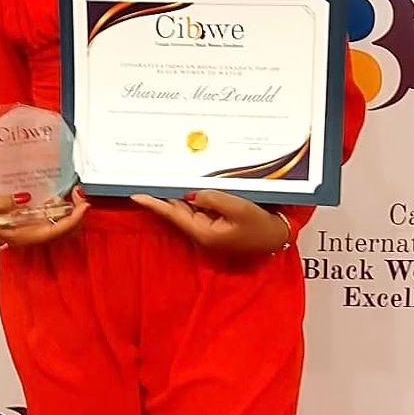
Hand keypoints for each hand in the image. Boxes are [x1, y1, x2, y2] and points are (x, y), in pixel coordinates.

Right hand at [0, 189, 88, 248]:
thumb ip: (1, 203)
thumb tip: (23, 198)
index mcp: (23, 236)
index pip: (54, 232)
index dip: (72, 220)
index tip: (82, 206)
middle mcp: (32, 233)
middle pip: (63, 229)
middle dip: (77, 213)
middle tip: (80, 194)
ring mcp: (35, 226)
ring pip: (61, 222)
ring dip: (72, 209)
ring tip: (74, 192)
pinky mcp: (35, 218)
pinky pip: (55, 214)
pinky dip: (63, 205)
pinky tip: (62, 193)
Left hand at [131, 190, 288, 255]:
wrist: (277, 236)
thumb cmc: (260, 226)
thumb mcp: (238, 207)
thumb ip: (213, 198)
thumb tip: (192, 193)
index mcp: (204, 233)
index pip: (173, 214)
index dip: (154, 204)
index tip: (136, 195)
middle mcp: (202, 234)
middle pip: (178, 211)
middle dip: (165, 195)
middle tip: (149, 177)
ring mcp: (208, 230)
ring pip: (189, 208)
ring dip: (181, 195)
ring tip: (168, 178)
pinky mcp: (215, 226)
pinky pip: (200, 208)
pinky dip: (196, 198)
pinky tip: (194, 187)